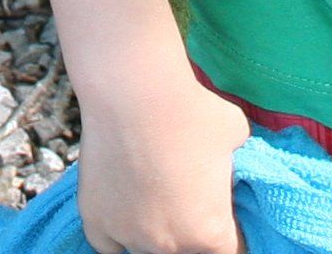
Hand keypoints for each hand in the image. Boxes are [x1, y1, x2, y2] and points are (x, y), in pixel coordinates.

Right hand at [75, 67, 246, 253]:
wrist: (134, 93)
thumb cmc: (191, 112)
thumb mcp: (236, 137)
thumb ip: (231, 162)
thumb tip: (224, 159)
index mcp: (210, 233)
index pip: (228, 251)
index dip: (225, 230)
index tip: (218, 211)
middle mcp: (169, 245)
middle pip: (184, 252)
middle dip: (189, 230)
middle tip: (184, 196)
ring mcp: (129, 236)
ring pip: (144, 249)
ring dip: (151, 230)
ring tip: (151, 195)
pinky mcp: (95, 220)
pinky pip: (108, 244)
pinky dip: (116, 232)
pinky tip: (122, 209)